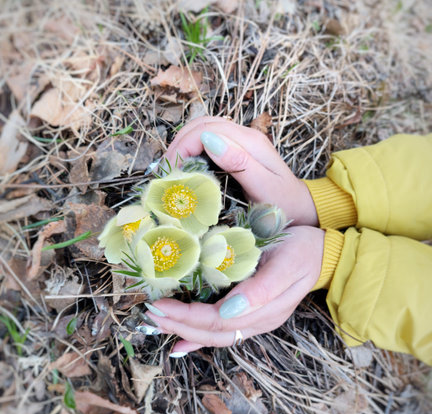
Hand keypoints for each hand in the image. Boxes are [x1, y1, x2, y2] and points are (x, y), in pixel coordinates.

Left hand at [144, 226, 324, 354]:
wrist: (323, 254)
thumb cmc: (303, 251)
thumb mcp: (286, 263)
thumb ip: (261, 290)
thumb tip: (230, 310)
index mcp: (265, 309)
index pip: (216, 320)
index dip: (186, 316)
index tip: (158, 305)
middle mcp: (258, 321)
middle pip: (212, 332)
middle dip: (178, 325)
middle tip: (149, 315)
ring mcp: (257, 321)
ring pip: (215, 336)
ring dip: (184, 331)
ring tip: (158, 325)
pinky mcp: (254, 316)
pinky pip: (224, 333)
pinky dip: (199, 339)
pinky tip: (181, 343)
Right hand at [165, 116, 317, 226]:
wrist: (301, 208)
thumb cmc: (284, 205)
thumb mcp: (264, 188)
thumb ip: (240, 163)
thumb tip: (210, 140)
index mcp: (250, 142)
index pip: (205, 130)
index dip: (182, 147)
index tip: (169, 172)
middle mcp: (245, 135)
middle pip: (201, 124)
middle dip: (178, 144)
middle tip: (164, 171)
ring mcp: (242, 140)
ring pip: (204, 128)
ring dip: (183, 144)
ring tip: (171, 168)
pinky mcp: (239, 149)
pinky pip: (210, 139)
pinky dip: (192, 148)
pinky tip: (186, 165)